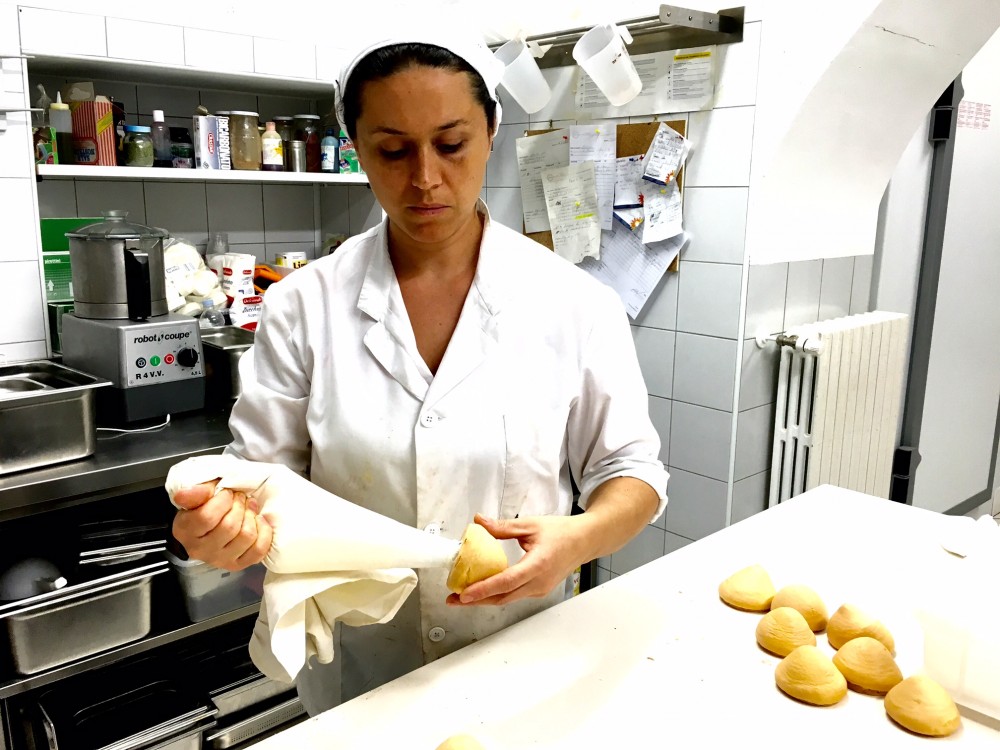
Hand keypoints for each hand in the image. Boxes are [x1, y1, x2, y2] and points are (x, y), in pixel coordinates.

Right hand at [172, 479, 272, 570]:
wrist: (209, 524)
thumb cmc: (203, 506)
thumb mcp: (196, 496)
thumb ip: (195, 492)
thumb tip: (185, 493)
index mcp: (185, 530)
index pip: (207, 517)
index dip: (223, 500)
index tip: (226, 492)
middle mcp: (201, 550)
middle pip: (229, 527)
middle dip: (239, 506)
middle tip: (240, 497)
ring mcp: (220, 560)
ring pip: (246, 536)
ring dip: (252, 516)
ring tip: (249, 507)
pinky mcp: (238, 564)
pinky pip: (259, 550)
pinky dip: (264, 532)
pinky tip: (258, 521)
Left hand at [446, 513, 589, 606]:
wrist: (584, 541)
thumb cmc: (561, 532)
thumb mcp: (530, 525)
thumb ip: (502, 527)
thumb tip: (478, 522)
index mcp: (538, 565)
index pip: (506, 582)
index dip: (483, 589)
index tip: (463, 594)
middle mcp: (539, 582)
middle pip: (503, 597)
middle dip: (476, 600)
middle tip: (453, 600)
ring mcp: (540, 589)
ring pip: (507, 599)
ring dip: (485, 599)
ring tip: (462, 597)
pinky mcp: (539, 590)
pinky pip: (514, 595)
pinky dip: (497, 594)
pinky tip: (483, 590)